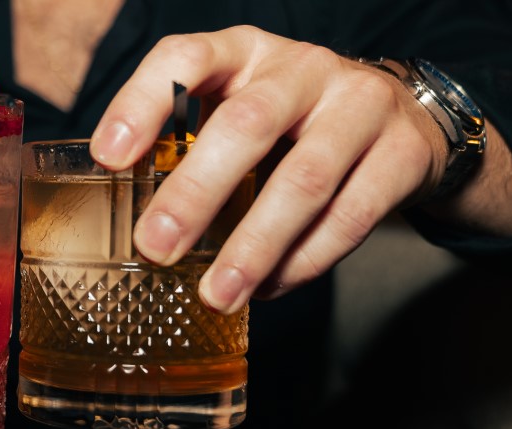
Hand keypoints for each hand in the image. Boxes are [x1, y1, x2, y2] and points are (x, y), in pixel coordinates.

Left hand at [90, 25, 447, 312]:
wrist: (403, 117)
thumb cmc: (293, 120)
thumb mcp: (238, 106)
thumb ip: (189, 143)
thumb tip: (123, 212)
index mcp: (244, 52)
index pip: (186, 56)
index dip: (142, 103)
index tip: (109, 158)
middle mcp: (302, 68)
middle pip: (248, 123)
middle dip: (197, 192)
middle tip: (156, 248)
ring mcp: (360, 106)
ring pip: (304, 179)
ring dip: (254, 245)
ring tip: (217, 294)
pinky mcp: (402, 153)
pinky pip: (351, 216)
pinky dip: (304, 261)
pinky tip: (269, 288)